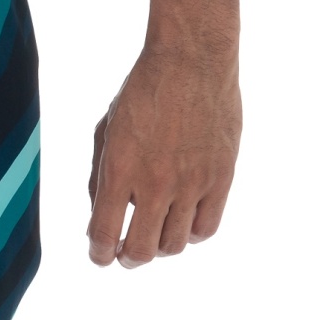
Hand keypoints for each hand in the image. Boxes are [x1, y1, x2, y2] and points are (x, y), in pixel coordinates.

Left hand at [87, 45, 241, 266]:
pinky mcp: (221, 177)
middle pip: (142, 250)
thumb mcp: (105, 132)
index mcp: (119, 171)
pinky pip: (206, 227)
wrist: (190, 61)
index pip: (105, 235)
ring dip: (159, 247)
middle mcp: (155, 183)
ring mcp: (191, 183)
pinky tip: (182, 222)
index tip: (100, 256)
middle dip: (128, 259)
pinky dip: (190, 233)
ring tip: (154, 234)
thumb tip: (98, 222)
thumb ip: (99, 179)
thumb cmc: (141, 94)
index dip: (99, 255)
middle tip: (126, 254)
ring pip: (174, 245)